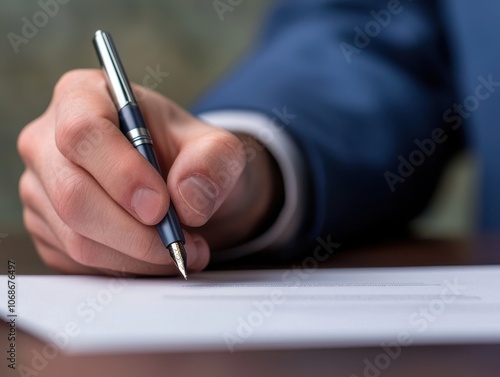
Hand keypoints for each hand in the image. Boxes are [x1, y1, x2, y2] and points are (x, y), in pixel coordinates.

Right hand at [18, 69, 280, 275]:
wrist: (180, 187)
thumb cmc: (189, 158)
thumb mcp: (218, 149)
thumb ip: (214, 162)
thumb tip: (188, 200)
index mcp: (83, 96)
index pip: (83, 132)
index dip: (122, 174)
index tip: (161, 207)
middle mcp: (49, 140)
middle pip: (73, 195)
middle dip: (136, 232)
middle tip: (181, 243)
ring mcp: (41, 187)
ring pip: (76, 237)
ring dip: (137, 256)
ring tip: (180, 250)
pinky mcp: (47, 227)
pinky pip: (78, 261)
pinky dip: (124, 267)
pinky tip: (153, 256)